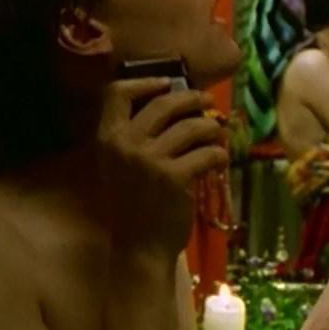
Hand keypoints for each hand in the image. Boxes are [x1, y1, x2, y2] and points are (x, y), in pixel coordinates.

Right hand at [97, 78, 227, 257]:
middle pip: (164, 104)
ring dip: (212, 129)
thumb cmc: (133, 205)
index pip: (117, 93)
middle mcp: (125, 144)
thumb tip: (175, 103)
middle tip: (208, 102)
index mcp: (107, 138)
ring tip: (217, 135)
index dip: (144, 82)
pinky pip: (207, 154)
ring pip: (193, 127)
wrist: (138, 247)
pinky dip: (219, 155)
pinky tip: (220, 161)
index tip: (167, 84)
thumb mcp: (121, 166)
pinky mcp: (175, 177)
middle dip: (192, 98)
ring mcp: (150, 160)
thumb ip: (137, 136)